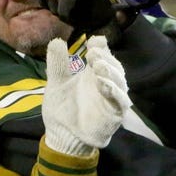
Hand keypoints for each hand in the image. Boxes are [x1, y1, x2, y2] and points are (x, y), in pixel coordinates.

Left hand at [41, 36, 129, 155]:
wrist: (61, 134)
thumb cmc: (61, 107)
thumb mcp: (56, 83)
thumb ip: (57, 64)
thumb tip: (56, 40)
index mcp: (92, 74)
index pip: (102, 56)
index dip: (100, 47)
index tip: (93, 41)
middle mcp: (105, 83)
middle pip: (113, 67)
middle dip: (105, 58)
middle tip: (93, 52)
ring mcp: (112, 99)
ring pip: (120, 82)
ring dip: (110, 72)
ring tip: (98, 66)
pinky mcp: (115, 114)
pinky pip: (120, 102)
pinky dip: (114, 92)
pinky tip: (104, 85)